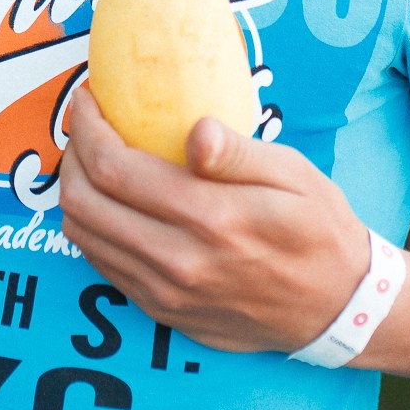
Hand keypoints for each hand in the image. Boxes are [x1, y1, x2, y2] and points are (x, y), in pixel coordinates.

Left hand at [57, 87, 369, 351]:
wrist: (338, 307)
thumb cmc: (318, 229)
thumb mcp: (294, 176)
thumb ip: (239, 153)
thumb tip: (196, 131)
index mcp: (213, 218)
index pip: (115, 169)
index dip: (88, 127)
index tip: (90, 98)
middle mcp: (179, 262)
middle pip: (83, 202)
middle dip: (71, 153)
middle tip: (86, 124)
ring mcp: (166, 293)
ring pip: (83, 236)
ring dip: (75, 189)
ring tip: (92, 157)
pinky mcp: (162, 311)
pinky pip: (100, 264)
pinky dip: (92, 226)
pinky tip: (110, 200)